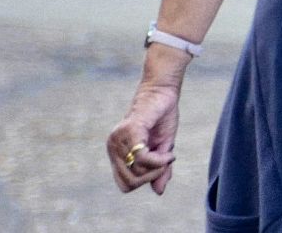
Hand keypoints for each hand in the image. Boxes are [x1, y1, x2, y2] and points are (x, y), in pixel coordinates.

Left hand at [106, 81, 180, 195]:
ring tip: (168, 155)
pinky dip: (158, 160)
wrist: (163, 91)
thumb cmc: (161, 117)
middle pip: (130, 182)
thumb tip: (158, 192)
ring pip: (136, 171)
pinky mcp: (130, 131)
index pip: (124, 183)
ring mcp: (118, 139)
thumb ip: (159, 170)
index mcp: (117, 152)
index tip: (160, 169)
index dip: (143, 182)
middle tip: (166, 163)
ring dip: (157, 168)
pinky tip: (168, 153)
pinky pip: (142, 158)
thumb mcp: (163, 149)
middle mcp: (113, 147)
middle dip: (152, 177)